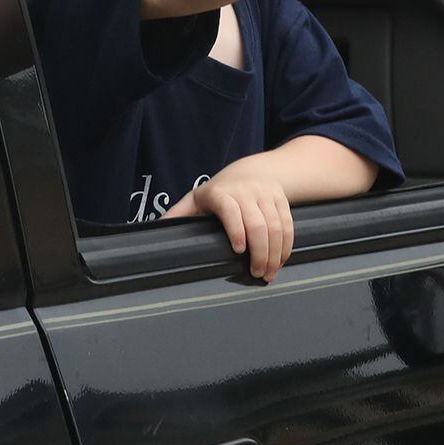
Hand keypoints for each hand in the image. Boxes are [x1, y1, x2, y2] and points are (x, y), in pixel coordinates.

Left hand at [161, 165, 293, 281]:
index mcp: (220, 193)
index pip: (230, 210)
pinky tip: (281, 260)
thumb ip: (177, 215)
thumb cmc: (218, 191)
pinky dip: (286, 245)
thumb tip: (155, 230)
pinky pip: (288, 225)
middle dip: (260, 252)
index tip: (239, 251)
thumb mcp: (196, 198)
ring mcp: (266, 195)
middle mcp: (246, 192)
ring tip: (269, 273)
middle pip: (258, 224)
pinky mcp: (281, 199)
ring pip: (276, 226)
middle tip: (257, 274)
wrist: (251, 170)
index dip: (236, 230)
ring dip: (275, 253)